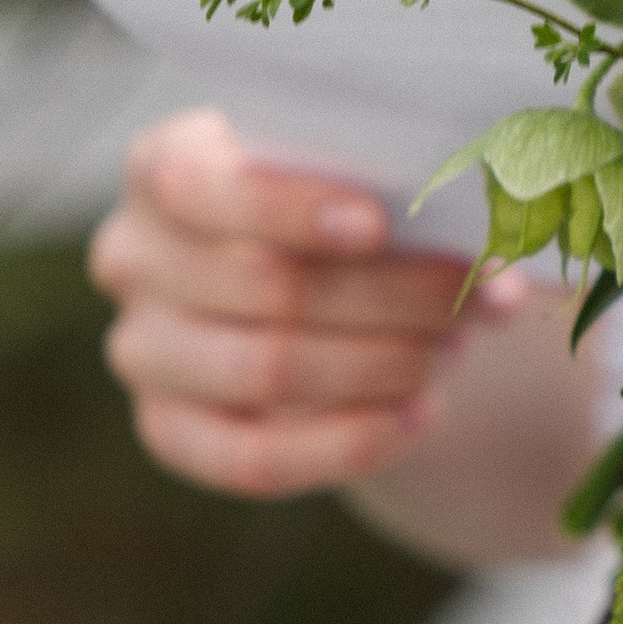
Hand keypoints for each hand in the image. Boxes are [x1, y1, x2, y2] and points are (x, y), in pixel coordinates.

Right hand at [88, 108, 518, 497]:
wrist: (320, 282)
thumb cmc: (346, 203)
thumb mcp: (357, 172)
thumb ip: (395, 182)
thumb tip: (489, 216)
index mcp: (164, 164)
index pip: (205, 187)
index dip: (291, 209)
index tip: (380, 224)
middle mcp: (133, 255)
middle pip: (263, 285)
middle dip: (391, 295)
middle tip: (483, 298)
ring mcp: (141, 349)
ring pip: (264, 371)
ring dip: (382, 364)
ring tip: (459, 349)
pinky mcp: (167, 429)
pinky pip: (251, 459)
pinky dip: (348, 443)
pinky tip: (422, 416)